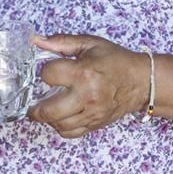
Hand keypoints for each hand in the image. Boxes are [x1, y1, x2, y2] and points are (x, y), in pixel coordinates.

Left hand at [27, 34, 149, 138]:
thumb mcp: (89, 44)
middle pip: (48, 110)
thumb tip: (36, 40)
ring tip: (47, 107)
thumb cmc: (116, 61)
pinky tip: (60, 115)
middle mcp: (86, 96)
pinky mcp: (95, 124)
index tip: (48, 70)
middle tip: (31, 102)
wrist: (141, 81)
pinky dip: (60, 126)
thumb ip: (61, 42)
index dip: (44, 71)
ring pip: (57, 124)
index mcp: (84, 73)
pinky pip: (69, 133)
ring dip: (47, 117)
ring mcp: (91, 113)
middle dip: (34, 107)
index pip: (48, 75)